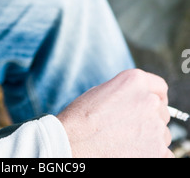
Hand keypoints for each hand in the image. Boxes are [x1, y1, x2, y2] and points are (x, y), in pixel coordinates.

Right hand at [57, 69, 174, 157]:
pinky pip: (164, 154)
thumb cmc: (80, 119)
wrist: (72, 144)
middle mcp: (149, 100)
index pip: (160, 88)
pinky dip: (152, 155)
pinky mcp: (157, 152)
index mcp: (135, 81)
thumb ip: (126, 93)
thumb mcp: (102, 91)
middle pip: (161, 112)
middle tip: (129, 128)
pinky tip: (131, 153)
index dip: (154, 98)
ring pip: (161, 134)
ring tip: (125, 142)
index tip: (148, 107)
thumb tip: (135, 101)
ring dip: (149, 138)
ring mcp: (155, 127)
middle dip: (149, 119)